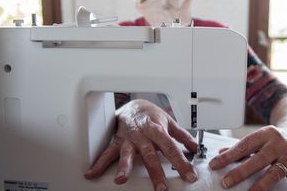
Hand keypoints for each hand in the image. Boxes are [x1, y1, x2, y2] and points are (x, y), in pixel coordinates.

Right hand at [84, 99, 198, 190]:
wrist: (133, 104)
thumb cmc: (151, 115)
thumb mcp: (169, 122)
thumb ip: (182, 135)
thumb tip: (194, 146)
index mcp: (157, 130)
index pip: (171, 148)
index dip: (181, 162)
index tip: (189, 175)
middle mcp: (142, 135)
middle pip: (150, 155)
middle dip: (155, 172)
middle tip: (161, 187)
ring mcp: (128, 139)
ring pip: (126, 154)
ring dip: (124, 167)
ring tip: (121, 179)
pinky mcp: (117, 142)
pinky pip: (107, 153)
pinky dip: (98, 163)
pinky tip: (92, 173)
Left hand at [209, 125, 286, 190]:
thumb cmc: (273, 139)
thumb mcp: (257, 138)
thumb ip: (241, 147)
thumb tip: (221, 153)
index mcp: (264, 134)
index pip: (244, 146)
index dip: (228, 156)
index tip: (215, 164)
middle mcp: (277, 144)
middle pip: (258, 159)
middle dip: (241, 172)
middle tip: (227, 182)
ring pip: (274, 171)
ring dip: (261, 184)